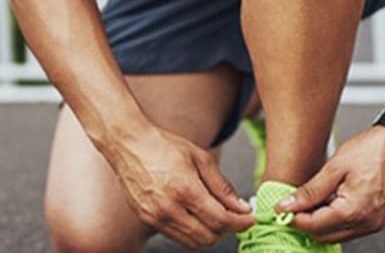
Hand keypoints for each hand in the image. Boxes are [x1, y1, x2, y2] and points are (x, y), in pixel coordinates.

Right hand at [105, 124, 254, 248]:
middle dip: (227, 229)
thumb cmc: (166, 146)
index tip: (251, 219)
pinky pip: (177, 236)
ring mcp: (156, 218)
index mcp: (185, 190)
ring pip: (192, 242)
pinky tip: (198, 214)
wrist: (131, 146)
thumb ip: (222, 186)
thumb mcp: (201, 158)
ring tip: (219, 215)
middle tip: (236, 216)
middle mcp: (169, 209)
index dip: (240, 223)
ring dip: (210, 233)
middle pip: (208, 237)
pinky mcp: (147, 221)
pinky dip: (192, 231)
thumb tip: (241, 206)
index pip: (220, 220)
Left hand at [276, 126, 384, 242]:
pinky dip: (336, 218)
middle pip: (324, 236)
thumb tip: (287, 205)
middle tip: (295, 202)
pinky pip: (350, 228)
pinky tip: (332, 199)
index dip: (294, 218)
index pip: (314, 227)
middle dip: (306, 222)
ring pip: (337, 234)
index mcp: (354, 211)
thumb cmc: (371, 150)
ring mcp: (374, 224)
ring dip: (321, 221)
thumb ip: (310, 191)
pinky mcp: (378, 219)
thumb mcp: (335, 167)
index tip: (281, 209)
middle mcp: (366, 223)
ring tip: (316, 197)